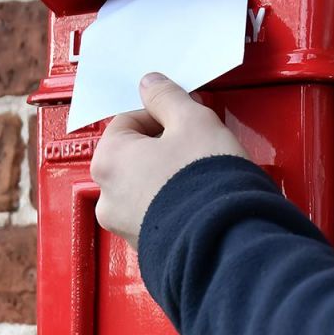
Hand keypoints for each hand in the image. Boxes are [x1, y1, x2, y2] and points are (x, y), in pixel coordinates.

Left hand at [91, 73, 248, 247]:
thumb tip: (151, 85)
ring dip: (166, 179)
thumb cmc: (205, 182)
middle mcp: (107, 197)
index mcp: (109, 161)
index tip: (184, 120)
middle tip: (194, 148)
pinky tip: (197, 203)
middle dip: (162, 149)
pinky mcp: (147, 249)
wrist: (226, 240)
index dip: (161, 116)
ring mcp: (124, 227)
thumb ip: (167, 97)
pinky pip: (157, 217)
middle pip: (132, 157)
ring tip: (198, 179)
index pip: (127, 122)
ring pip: (143, 189)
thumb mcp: (192, 121)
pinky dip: (173, 208)